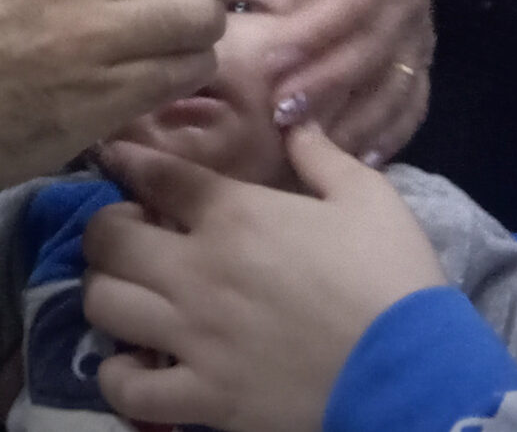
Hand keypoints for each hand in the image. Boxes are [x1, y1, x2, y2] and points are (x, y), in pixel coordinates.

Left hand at [82, 125, 446, 431]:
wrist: (413, 373)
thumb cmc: (392, 277)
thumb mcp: (368, 196)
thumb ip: (320, 154)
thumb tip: (294, 118)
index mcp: (235, 215)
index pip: (155, 175)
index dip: (126, 161)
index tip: (115, 159)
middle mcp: (198, 271)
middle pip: (107, 239)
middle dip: (107, 229)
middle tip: (128, 234)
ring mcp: (194, 338)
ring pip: (103, 306)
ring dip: (107, 293)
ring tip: (129, 293)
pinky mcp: (203, 397)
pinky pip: (127, 388)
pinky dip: (119, 375)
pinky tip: (136, 363)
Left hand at [249, 0, 440, 162]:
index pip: (352, 5)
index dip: (316, 35)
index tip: (274, 60)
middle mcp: (408, 8)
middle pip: (369, 56)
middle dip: (326, 89)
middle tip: (278, 114)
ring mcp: (419, 40)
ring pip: (391, 91)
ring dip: (353, 123)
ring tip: (307, 151)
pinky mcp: (421, 61)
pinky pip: (411, 106)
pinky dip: (389, 137)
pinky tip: (359, 165)